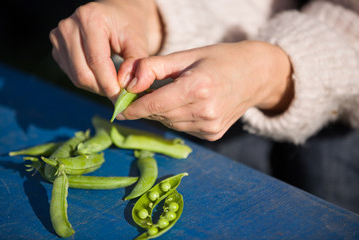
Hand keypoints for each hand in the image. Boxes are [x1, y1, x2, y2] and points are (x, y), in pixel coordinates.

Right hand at [49, 0, 161, 100]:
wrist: (117, 17)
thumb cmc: (129, 28)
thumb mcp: (138, 42)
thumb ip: (135, 63)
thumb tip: (125, 85)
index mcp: (90, 18)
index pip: (96, 61)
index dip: (109, 83)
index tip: (122, 97)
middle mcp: (69, 26)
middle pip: (83, 72)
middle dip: (103, 88)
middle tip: (120, 94)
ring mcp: (59, 38)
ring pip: (76, 77)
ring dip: (97, 87)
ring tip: (113, 84)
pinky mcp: (57, 50)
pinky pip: (72, 76)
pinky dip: (89, 82)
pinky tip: (102, 77)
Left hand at [118, 41, 292, 140]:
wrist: (256, 75)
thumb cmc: (220, 59)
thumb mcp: (186, 55)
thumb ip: (154, 67)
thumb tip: (128, 83)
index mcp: (198, 87)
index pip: (154, 104)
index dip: (133, 108)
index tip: (118, 109)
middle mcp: (205, 111)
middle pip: (160, 115)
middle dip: (145, 108)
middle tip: (138, 97)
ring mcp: (211, 126)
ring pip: (169, 124)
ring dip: (160, 113)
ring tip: (165, 97)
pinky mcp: (213, 135)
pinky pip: (183, 129)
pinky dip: (175, 119)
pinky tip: (183, 105)